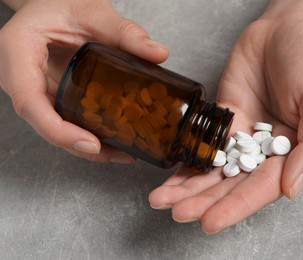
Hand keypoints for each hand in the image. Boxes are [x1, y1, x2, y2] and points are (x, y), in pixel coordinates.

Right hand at [0, 0, 168, 162]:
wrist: (53, 3)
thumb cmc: (61, 2)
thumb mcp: (93, 11)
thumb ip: (125, 32)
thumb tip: (158, 54)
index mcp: (18, 52)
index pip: (30, 102)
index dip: (58, 130)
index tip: (90, 144)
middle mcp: (19, 76)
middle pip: (44, 123)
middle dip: (80, 145)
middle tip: (119, 154)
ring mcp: (34, 88)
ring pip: (55, 126)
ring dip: (87, 145)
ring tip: (123, 152)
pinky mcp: (50, 93)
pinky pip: (64, 118)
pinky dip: (88, 132)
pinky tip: (114, 139)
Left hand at [149, 2, 302, 232]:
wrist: (288, 27)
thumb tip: (291, 189)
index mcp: (291, 153)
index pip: (261, 189)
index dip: (235, 207)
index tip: (208, 222)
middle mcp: (264, 150)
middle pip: (231, 184)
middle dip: (203, 201)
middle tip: (177, 213)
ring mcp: (241, 134)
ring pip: (213, 168)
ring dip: (188, 187)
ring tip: (162, 200)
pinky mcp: (223, 117)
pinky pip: (203, 142)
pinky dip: (187, 160)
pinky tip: (170, 175)